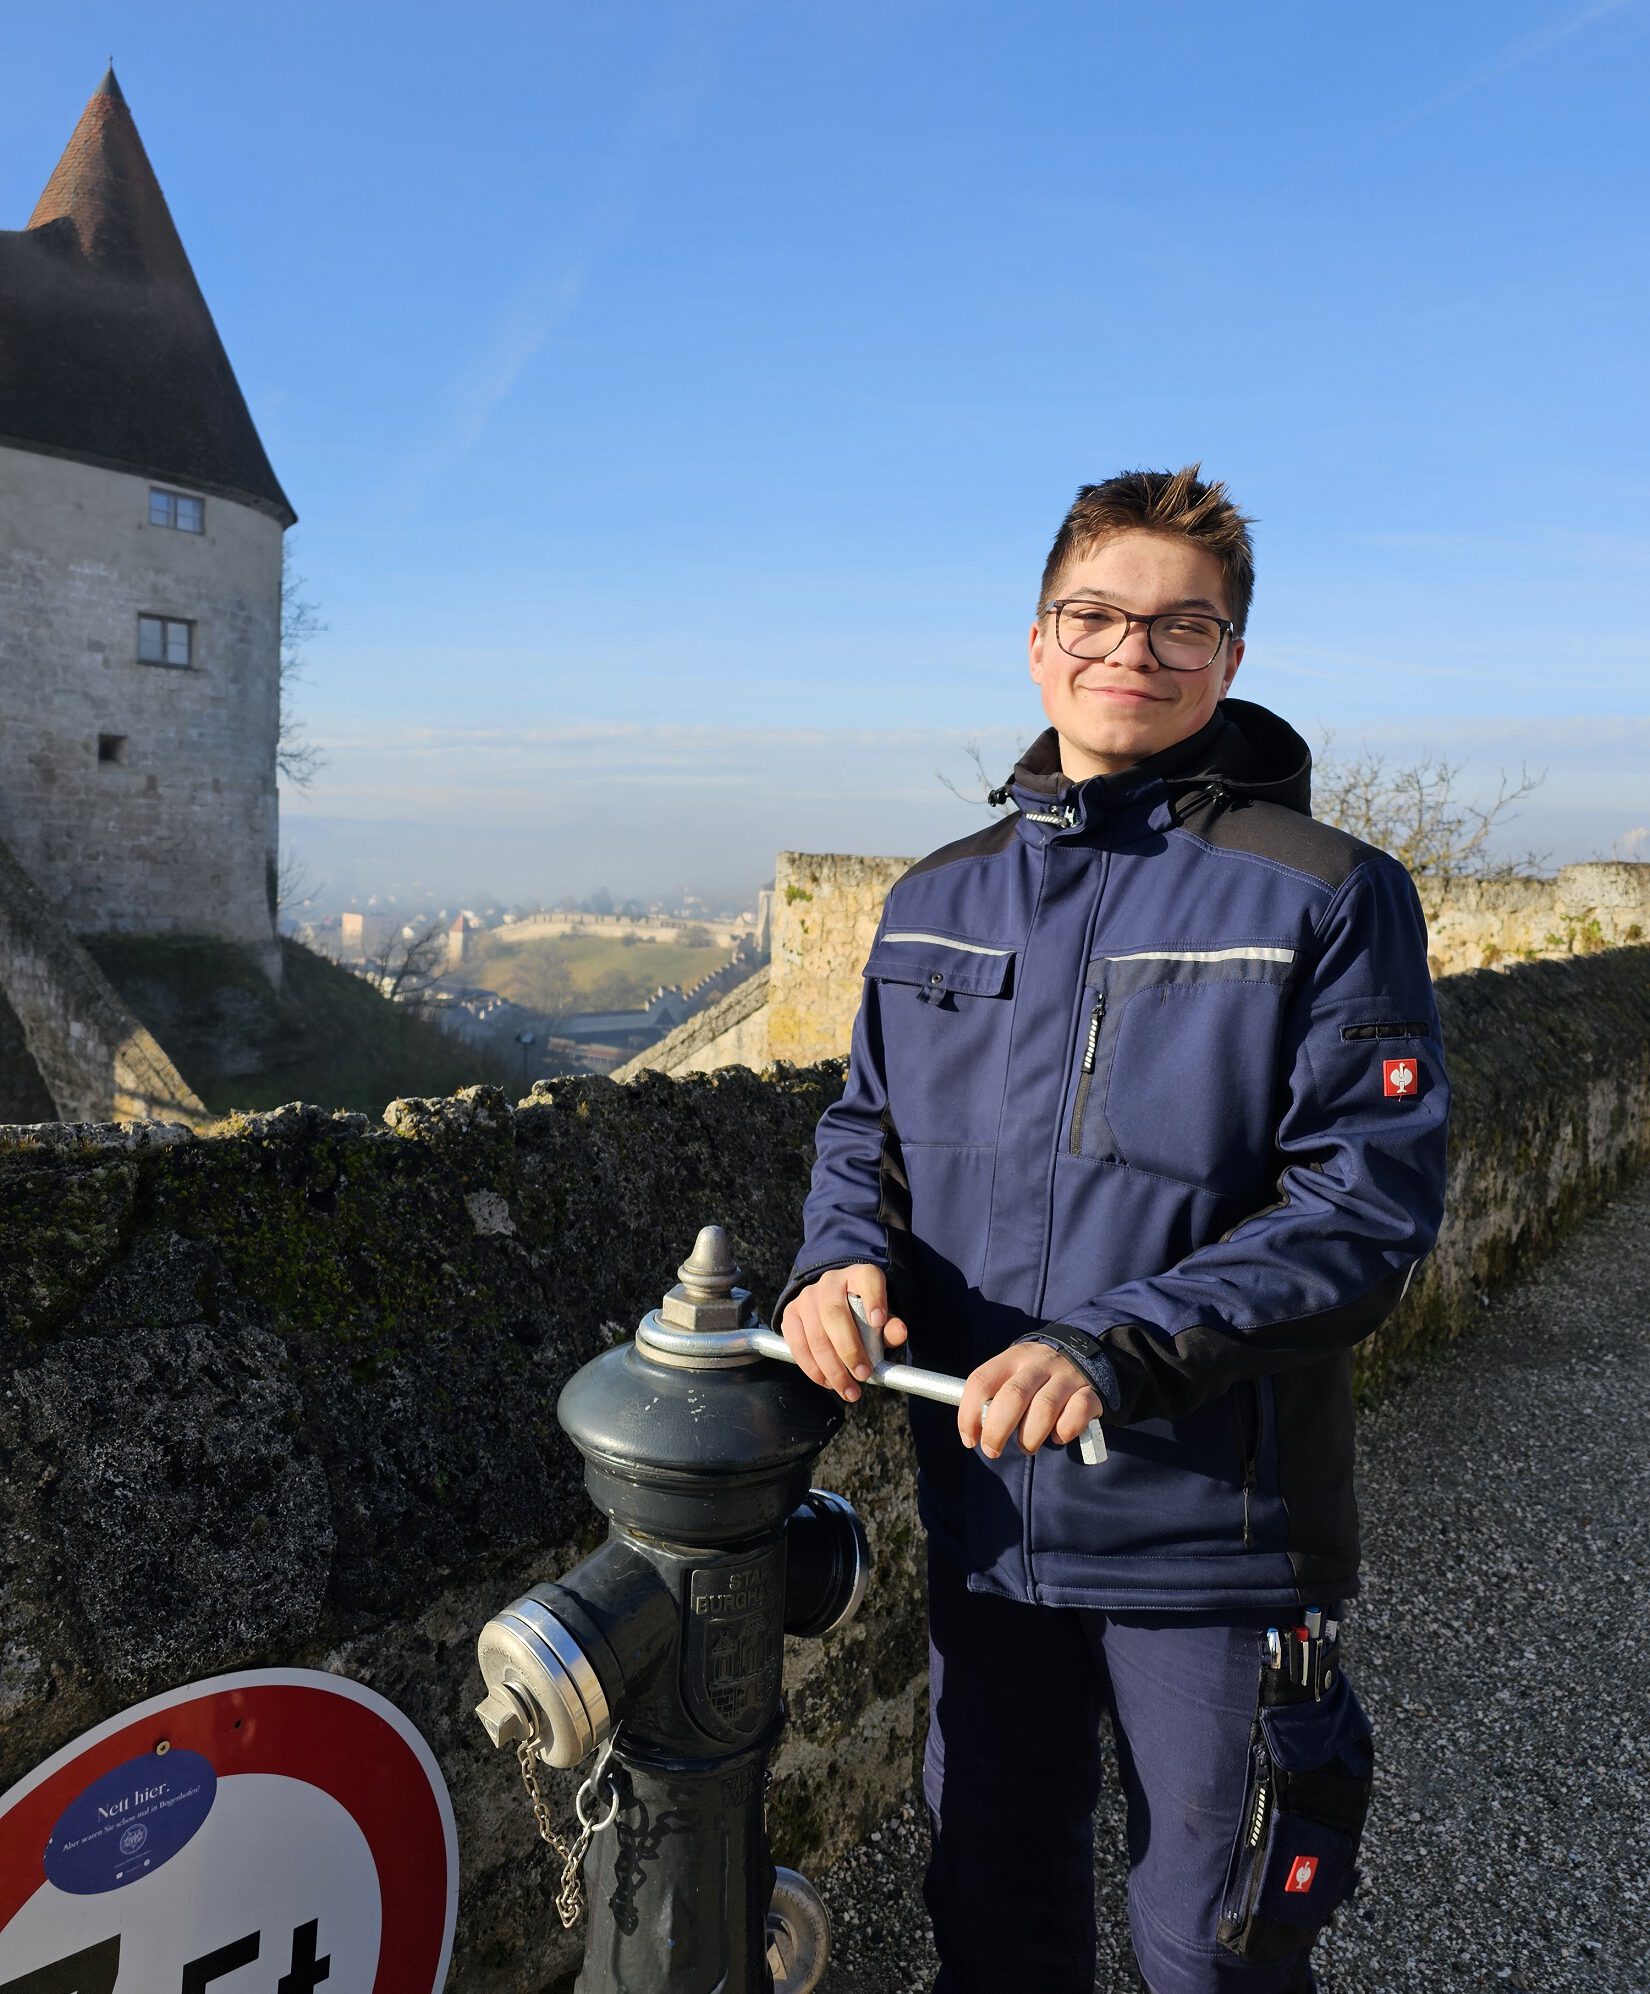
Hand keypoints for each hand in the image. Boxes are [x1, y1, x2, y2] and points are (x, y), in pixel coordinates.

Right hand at [780, 1264, 908, 1401]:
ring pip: (815, 1336)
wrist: (834, 1302)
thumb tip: (900, 1333)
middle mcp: (830, 1282)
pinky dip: (812, 1369)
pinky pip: (798, 1345)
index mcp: (858, 1276)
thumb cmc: (862, 1313)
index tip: (879, 1321)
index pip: (868, 1280)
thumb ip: (891, 1326)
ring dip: (832, 1369)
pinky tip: (828, 1383)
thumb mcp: (881, 1316)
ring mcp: (806, 1297)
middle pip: (835, 1315)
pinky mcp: (790, 1314)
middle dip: (849, 1350)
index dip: (874, 1299)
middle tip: (863, 1375)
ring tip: (849, 1390)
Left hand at [959, 1346, 1103, 1458]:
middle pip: (1013, 1396)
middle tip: (992, 1450)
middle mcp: (1039, 1363)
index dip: (969, 1414)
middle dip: (997, 1431)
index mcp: (1014, 1357)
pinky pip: (1076, 1415)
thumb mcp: (1015, 1372)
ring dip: (1029, 1437)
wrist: (1088, 1354)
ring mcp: (1067, 1376)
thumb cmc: (1039, 1375)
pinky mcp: (1090, 1392)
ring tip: (1026, 1446)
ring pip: (1044, 1409)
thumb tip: (974, 1430)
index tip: (970, 1439)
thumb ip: (996, 1394)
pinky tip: (1058, 1436)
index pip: (981, 1381)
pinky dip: (1064, 1432)